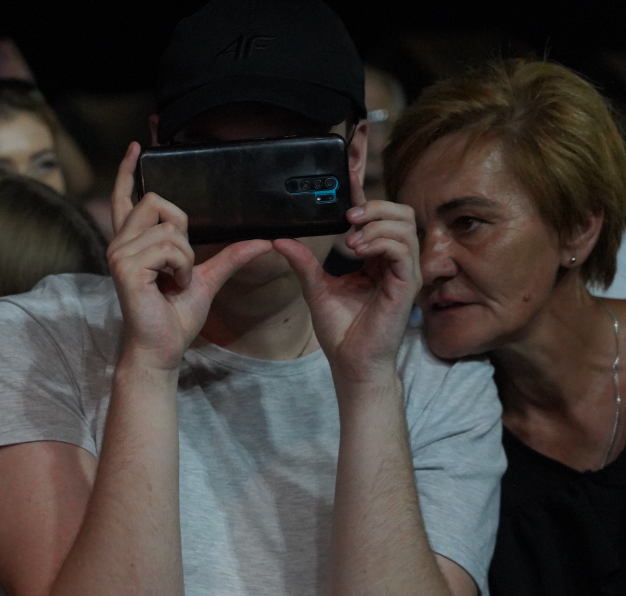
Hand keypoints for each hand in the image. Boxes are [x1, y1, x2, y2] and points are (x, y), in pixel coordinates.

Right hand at [108, 142, 271, 370]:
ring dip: (185, 256)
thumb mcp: (207, 279)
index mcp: (133, 242)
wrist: (161, 348)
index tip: (137, 145)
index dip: (128, 170)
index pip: (125, 197)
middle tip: (182, 263)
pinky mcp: (125, 266)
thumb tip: (262, 240)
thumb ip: (230, 256)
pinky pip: (168, 247)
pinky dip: (181, 266)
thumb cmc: (174, 317)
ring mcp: (120, 253)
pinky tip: (172, 285)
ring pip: (169, 227)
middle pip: (158, 201)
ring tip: (176, 281)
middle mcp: (121, 243)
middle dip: (182, 228)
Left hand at [272, 170, 421, 383]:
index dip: (365, 172)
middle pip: (396, 209)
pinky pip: (403, 248)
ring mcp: (404, 269)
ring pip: (402, 222)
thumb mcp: (315, 289)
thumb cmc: (342, 330)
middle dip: (372, 204)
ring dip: (375, 223)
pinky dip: (380, 241)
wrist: (352, 363)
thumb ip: (303, 262)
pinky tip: (359, 250)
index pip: (373, 208)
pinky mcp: (407, 283)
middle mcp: (393, 257)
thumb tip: (279, 239)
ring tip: (350, 241)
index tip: (354, 140)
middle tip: (346, 218)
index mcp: (374, 253)